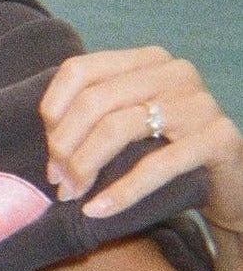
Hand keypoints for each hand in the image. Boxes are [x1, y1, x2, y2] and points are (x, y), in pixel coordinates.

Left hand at [39, 45, 242, 234]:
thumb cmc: (167, 153)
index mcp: (147, 60)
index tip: (47, 149)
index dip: (54, 111)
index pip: (80, 70)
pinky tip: (97, 210)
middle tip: (56, 181)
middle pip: (94, 100)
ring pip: (118, 128)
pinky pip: (156, 165)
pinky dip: (120, 192)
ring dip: (85, 167)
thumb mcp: (128, 127)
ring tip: (72, 195)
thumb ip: (94, 118)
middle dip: (64, 146)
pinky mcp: (217, 138)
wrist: (231, 183)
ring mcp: (199, 102)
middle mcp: (174, 72)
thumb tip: (48, 140)